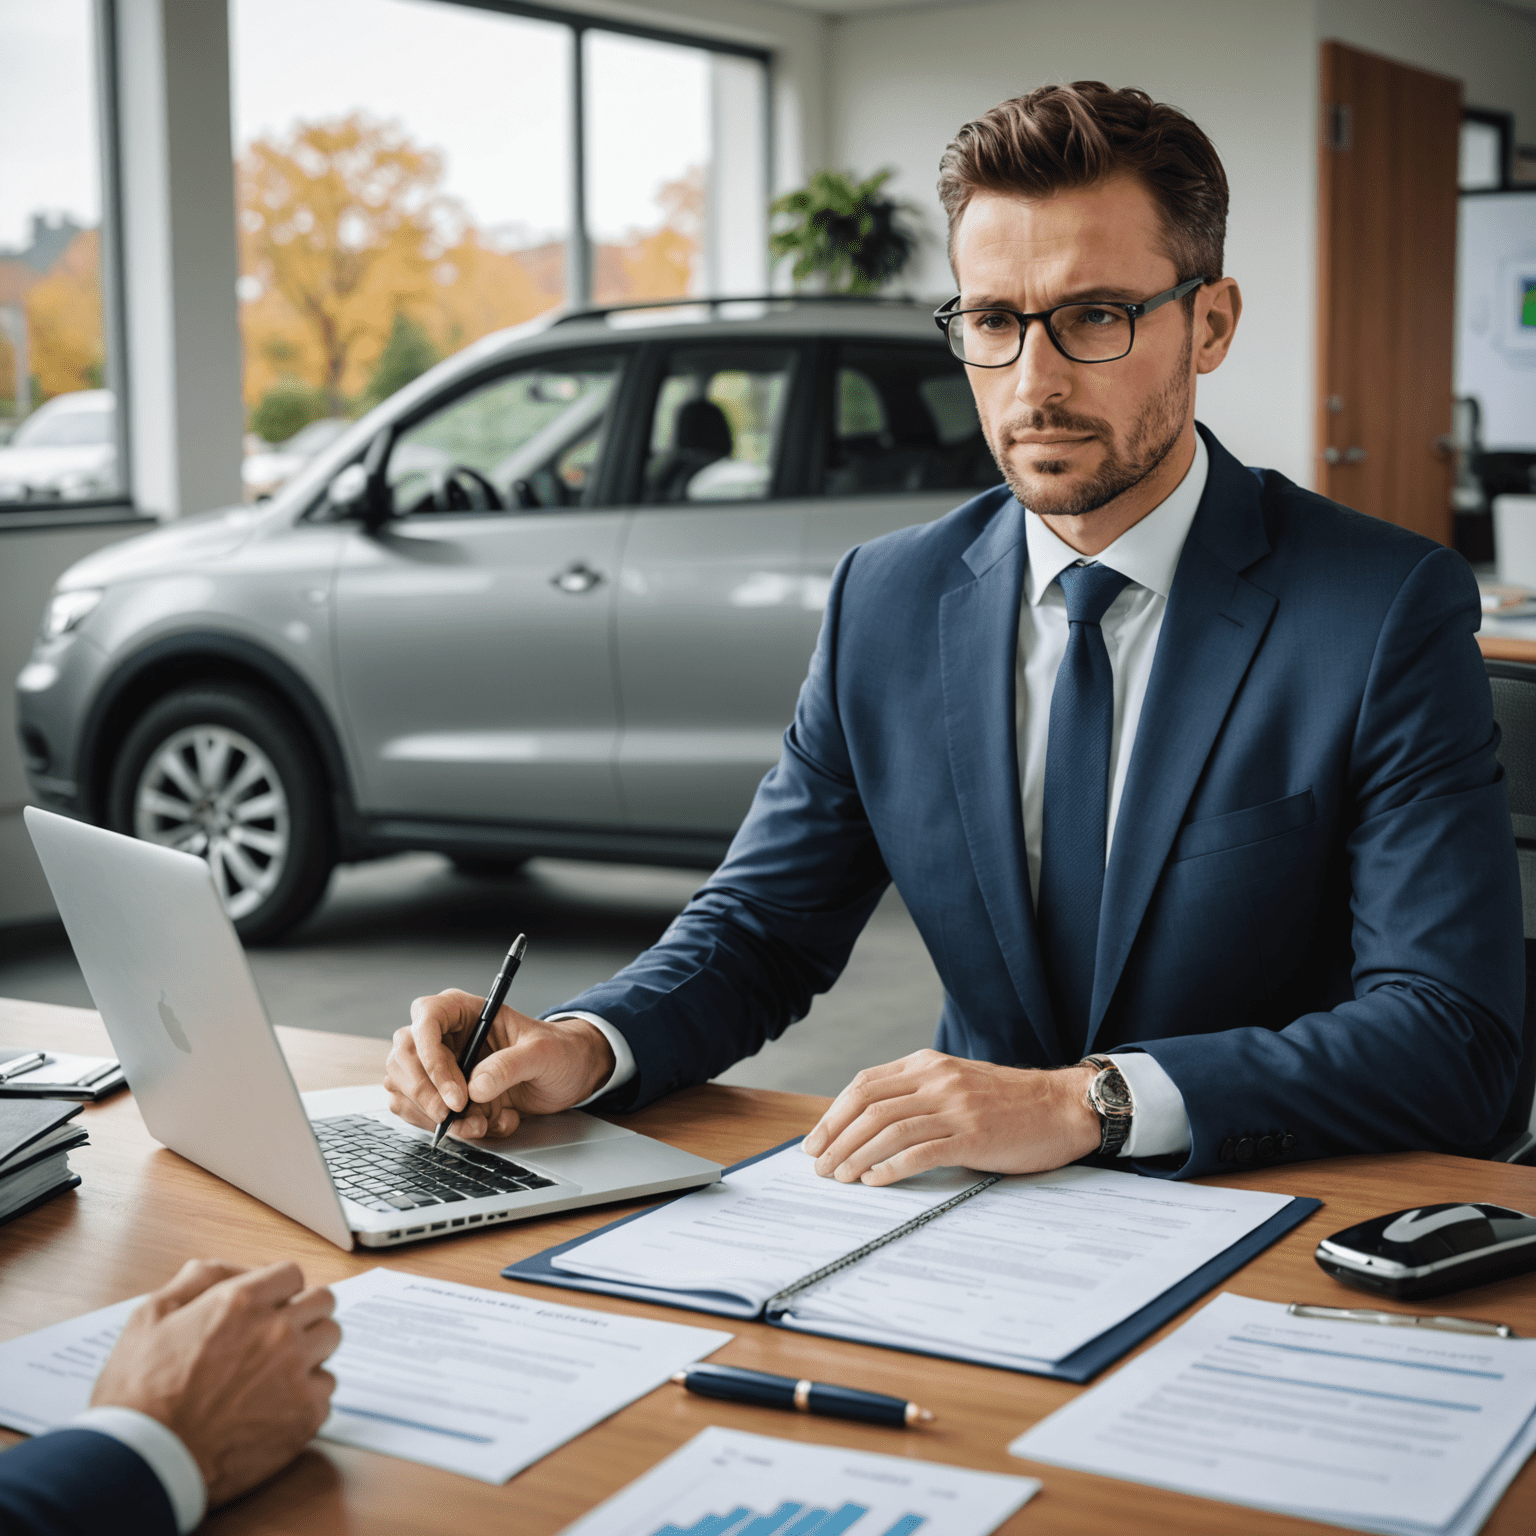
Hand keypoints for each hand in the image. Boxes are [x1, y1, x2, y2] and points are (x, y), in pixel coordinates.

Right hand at [91, 1260, 339, 1507]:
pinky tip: (277, 1405)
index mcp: (242, 1302)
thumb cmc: (139, 1394)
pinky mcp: (305, 1415)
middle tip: (279, 1334)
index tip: (270, 1305)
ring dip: (311, 1349)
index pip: (292, 1274)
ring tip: (279, 1369)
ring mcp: (295, 1373)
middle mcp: (277, 1331)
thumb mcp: (149, 1317)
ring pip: (330, 1341)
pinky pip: (327, 1390)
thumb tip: (225, 1268)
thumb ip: (194, 1281)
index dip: (279, 1289)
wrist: (144, 1463)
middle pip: (323, 1301)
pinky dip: (308, 1395)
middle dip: (303, 1312)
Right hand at [384, 989, 614, 1140]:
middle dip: (425, 1094)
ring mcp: (439, 1067)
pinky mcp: (442, 1095)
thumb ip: (510, 1065)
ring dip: (436, 1117)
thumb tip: (475, 1086)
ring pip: (406, 1091)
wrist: (568, 1074)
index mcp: (465, 1011)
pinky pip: (423, 1115)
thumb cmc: (557, 1051)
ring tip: (482, 1122)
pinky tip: (485, 1124)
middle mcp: (445, 1036)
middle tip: (455, 1114)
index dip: (430, 1055)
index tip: (456, 1093)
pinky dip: (449, 1129)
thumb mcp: (543, 1053)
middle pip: (403, 1058)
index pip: (426, 1018)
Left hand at [802, 1050, 1100, 1185]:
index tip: (816, 1140)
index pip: (864, 1085)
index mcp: (928, 1064)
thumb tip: (869, 1123)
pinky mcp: (973, 1137)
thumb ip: (918, 1093)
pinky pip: (920, 1152)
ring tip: (839, 1178)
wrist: (1063, 1106)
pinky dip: (890, 1167)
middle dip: (836, 1138)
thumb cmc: (1009, 1101)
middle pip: (869, 1107)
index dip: (833, 1114)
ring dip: (856, 1156)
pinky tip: (874, 1181)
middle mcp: (937, 1080)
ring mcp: (955, 1107)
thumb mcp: (957, 1083)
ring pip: (888, 1130)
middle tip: (818, 1165)